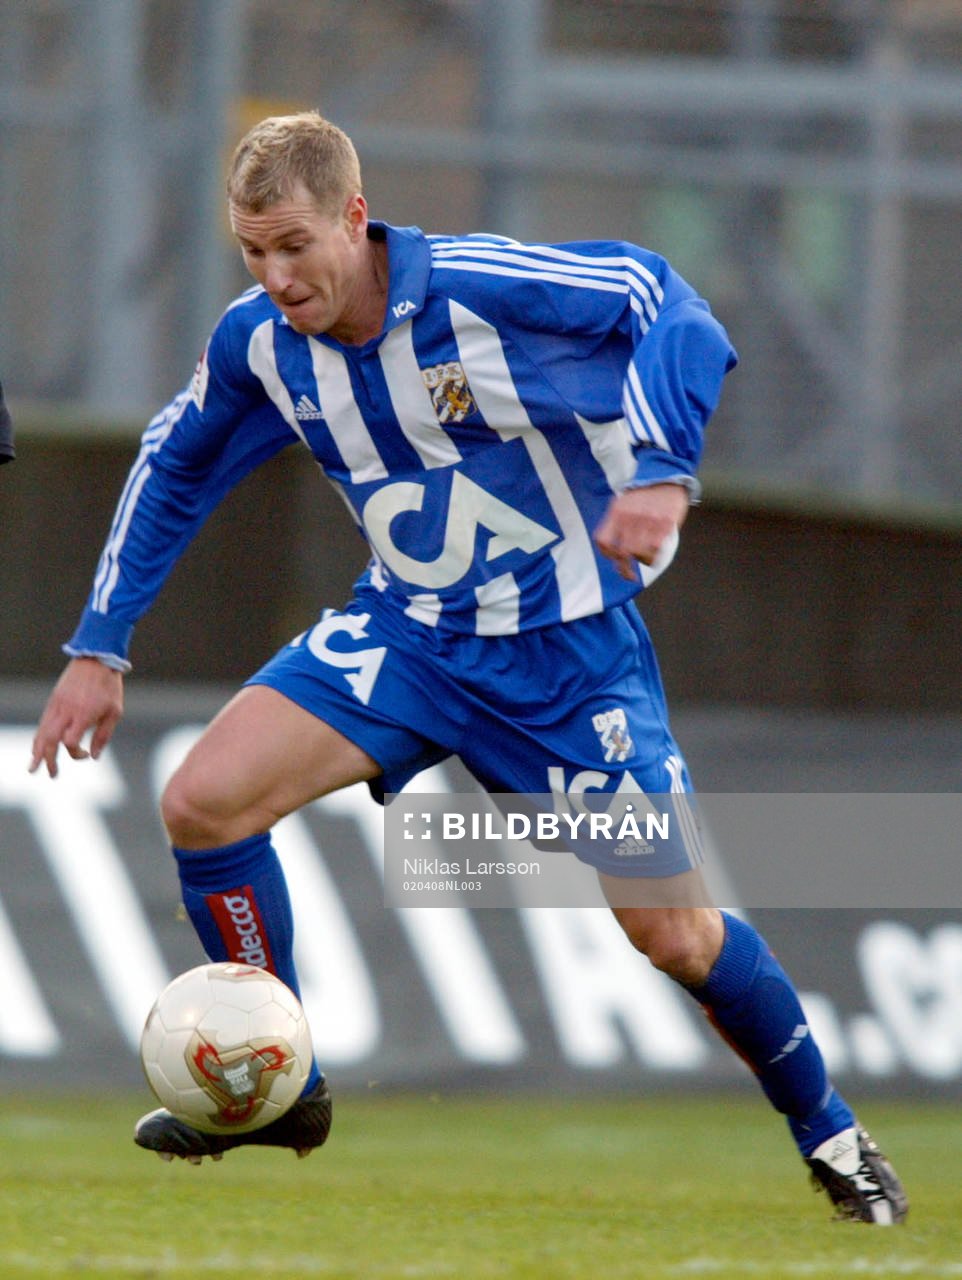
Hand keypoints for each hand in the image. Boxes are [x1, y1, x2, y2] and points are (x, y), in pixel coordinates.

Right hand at [29, 657, 124, 777]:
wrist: (96, 658)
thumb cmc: (108, 686)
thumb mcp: (114, 711)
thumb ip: (103, 735)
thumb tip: (94, 756)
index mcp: (83, 714)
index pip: (69, 741)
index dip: (75, 753)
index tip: (84, 754)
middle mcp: (66, 711)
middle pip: (50, 739)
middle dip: (48, 759)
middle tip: (51, 774)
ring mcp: (57, 705)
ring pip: (42, 732)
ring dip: (37, 751)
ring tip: (34, 767)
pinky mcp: (53, 700)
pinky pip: (42, 722)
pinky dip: (39, 737)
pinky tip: (38, 747)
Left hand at [593, 482, 689, 581]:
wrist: (666, 475)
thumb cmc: (643, 492)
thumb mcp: (622, 502)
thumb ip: (615, 521)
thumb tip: (611, 547)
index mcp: (617, 512)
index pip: (603, 540)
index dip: (606, 554)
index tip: (613, 559)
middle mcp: (630, 517)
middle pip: (622, 552)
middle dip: (624, 569)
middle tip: (629, 576)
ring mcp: (649, 521)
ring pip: (639, 554)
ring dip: (641, 563)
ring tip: (644, 563)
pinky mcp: (666, 523)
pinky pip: (657, 549)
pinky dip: (654, 557)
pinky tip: (655, 556)